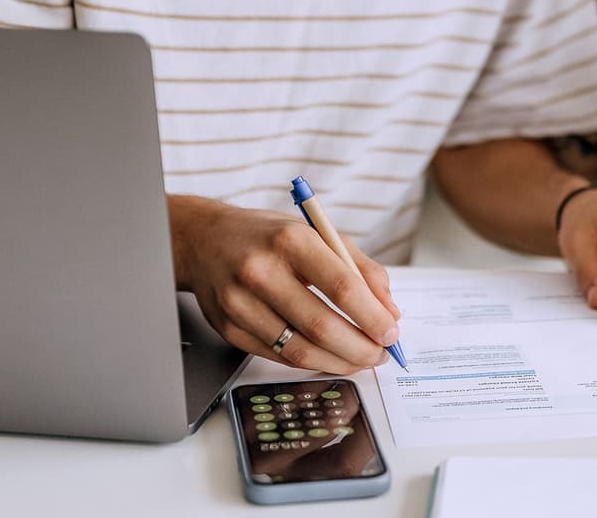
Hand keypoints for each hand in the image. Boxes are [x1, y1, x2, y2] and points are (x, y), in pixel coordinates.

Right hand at [170, 196, 400, 374]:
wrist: (204, 241)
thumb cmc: (270, 237)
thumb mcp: (319, 234)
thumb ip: (361, 268)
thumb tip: (389, 310)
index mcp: (290, 240)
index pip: (342, 287)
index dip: (372, 317)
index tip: (391, 332)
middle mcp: (260, 271)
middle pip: (321, 326)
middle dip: (360, 348)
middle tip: (380, 354)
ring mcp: (240, 303)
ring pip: (299, 351)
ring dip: (338, 362)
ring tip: (359, 360)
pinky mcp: (228, 329)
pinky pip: (278, 356)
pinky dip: (309, 362)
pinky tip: (328, 357)